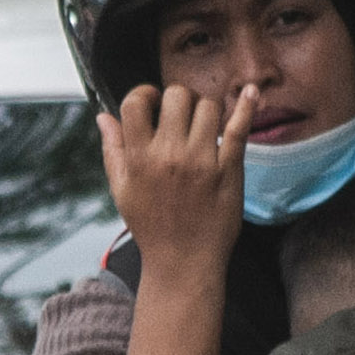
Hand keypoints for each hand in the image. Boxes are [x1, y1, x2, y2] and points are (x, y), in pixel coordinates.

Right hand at [97, 83, 250, 281]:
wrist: (183, 262)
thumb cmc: (151, 226)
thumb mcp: (122, 190)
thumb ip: (112, 150)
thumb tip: (103, 117)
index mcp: (139, 158)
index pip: (136, 102)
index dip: (145, 94)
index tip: (153, 103)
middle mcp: (169, 155)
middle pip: (178, 96)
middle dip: (179, 99)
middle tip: (182, 117)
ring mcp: (202, 161)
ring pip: (208, 106)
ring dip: (206, 110)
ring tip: (203, 127)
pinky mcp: (229, 169)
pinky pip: (239, 128)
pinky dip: (247, 107)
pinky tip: (252, 93)